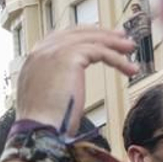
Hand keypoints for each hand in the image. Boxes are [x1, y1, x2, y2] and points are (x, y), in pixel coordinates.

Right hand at [14, 26, 137, 132]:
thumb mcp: (46, 95)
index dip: (83, 35)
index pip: (61, 37)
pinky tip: (127, 68)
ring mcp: (53, 51)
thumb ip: (54, 80)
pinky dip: (117, 59)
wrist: (38, 128)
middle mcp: (40, 51)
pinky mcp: (69, 57)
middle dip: (101, 34)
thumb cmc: (43, 121)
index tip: (99, 39)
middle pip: (77, 33)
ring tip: (129, 50)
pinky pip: (100, 51)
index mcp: (33, 60)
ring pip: (90, 40)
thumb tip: (69, 80)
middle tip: (120, 38)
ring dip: (114, 44)